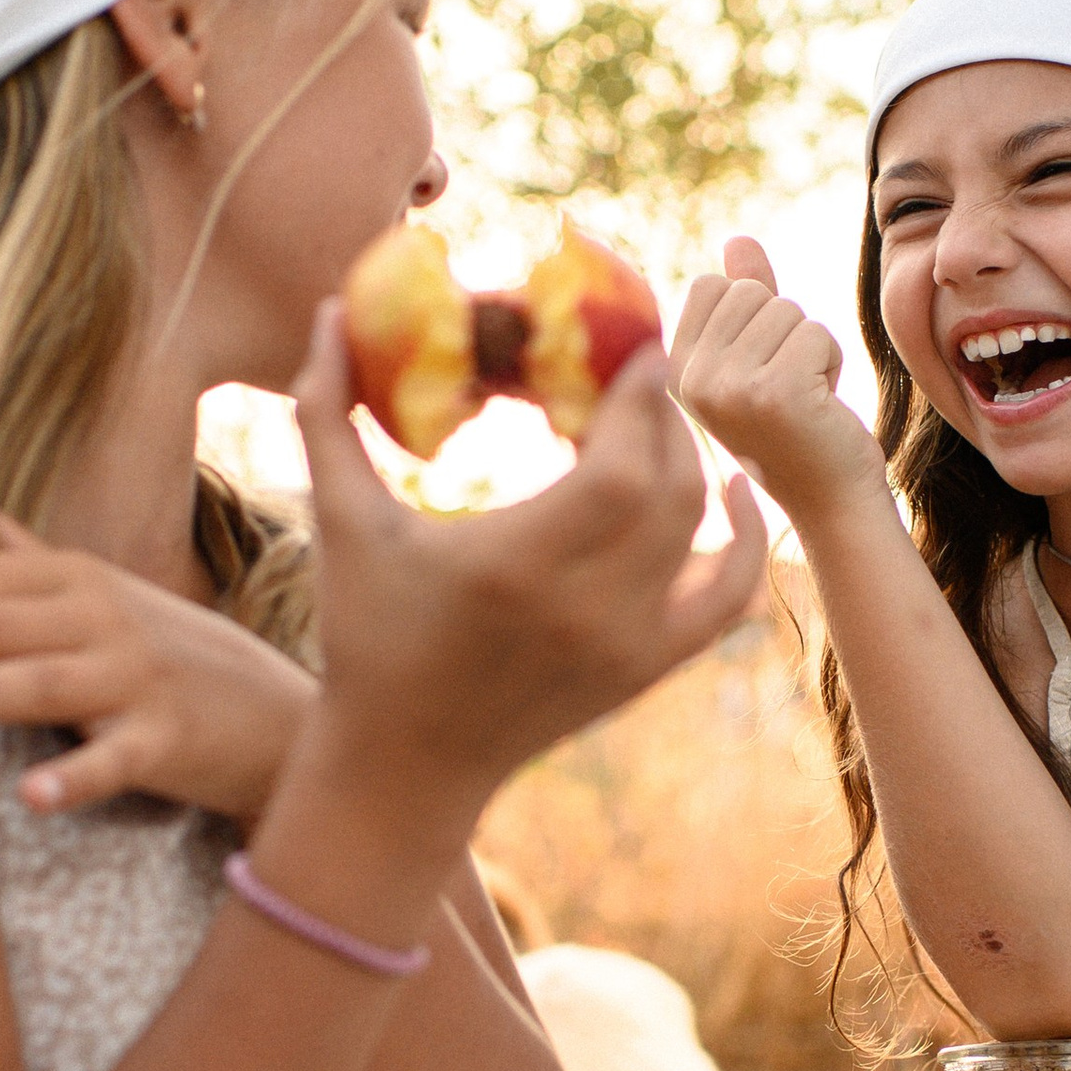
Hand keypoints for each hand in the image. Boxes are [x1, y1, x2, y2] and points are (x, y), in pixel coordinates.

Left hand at [0, 519, 314, 822]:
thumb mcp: (98, 588)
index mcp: (74, 580)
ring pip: (43, 684)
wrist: (277, 712)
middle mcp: (102, 619)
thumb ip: (17, 547)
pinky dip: (77, 777)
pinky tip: (30, 796)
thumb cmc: (166, 651)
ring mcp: (138, 679)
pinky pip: (118, 761)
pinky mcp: (171, 741)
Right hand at [293, 309, 767, 822]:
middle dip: (662, 415)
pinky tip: (733, 489)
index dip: (639, 397)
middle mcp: (584, 608)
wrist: (405, 764)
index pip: (620, 464)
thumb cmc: (365, 634)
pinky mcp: (645, 669)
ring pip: (700, 530)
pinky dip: (745, 543)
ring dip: (692, 460)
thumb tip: (331, 307)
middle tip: (637, 368)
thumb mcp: (339, 520)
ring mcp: (625, 645)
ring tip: (658, 417)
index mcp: (514, 565)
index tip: (633, 342)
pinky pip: (726, 599)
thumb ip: (325, 408)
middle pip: (669, 485)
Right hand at [669, 237, 885, 520]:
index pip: (711, 285)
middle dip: (785, 329)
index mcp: (674, 371)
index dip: (753, 315)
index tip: (760, 369)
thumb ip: (747, 296)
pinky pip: (816, 333)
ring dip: (811, 347)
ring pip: (786, 310)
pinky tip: (821, 405)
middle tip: (788, 386)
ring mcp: (727, 387)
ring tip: (805, 397)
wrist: (831, 498)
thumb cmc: (799, 426)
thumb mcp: (761, 355)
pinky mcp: (773, 392)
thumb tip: (738, 238)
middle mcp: (690, 380)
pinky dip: (832, 361)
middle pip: (750, 292)